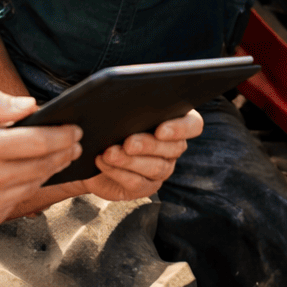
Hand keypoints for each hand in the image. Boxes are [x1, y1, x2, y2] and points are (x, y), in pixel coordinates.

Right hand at [0, 91, 81, 233]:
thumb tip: (29, 105)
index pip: (38, 141)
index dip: (63, 134)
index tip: (75, 128)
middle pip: (43, 165)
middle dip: (64, 151)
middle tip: (76, 142)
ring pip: (35, 184)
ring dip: (51, 169)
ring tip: (60, 155)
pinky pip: (19, 200)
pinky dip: (30, 185)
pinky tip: (33, 173)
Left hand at [54, 110, 203, 201]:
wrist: (93, 150)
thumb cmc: (112, 123)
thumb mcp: (123, 109)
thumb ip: (132, 104)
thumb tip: (126, 99)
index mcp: (175, 122)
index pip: (193, 125)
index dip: (181, 128)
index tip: (161, 130)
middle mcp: (173, 148)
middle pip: (173, 148)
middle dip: (148, 145)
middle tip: (128, 143)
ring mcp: (162, 170)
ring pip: (154, 167)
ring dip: (130, 160)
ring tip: (109, 153)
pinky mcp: (145, 187)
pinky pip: (137, 182)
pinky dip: (118, 172)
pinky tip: (103, 162)